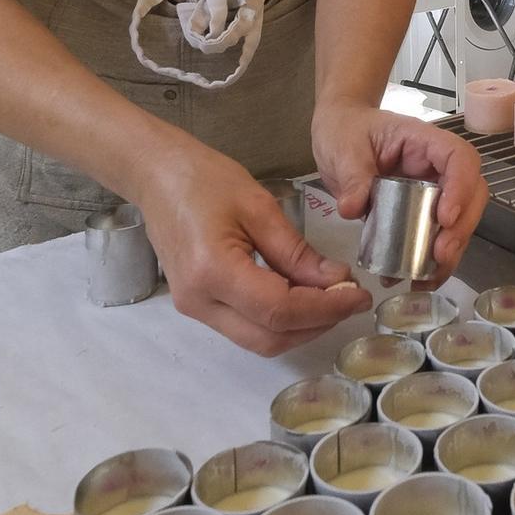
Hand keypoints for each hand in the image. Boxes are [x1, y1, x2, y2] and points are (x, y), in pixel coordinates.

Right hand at [135, 142, 370, 354]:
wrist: (156, 174)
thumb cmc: (204, 178)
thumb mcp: (259, 207)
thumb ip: (297, 251)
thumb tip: (335, 282)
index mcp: (212, 270)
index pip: (279, 310)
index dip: (325, 309)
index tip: (358, 295)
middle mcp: (199, 301)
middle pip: (268, 338)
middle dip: (317, 324)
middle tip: (350, 298)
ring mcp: (194, 308)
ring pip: (257, 340)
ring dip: (300, 326)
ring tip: (331, 296)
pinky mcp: (196, 305)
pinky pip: (244, 326)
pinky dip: (278, 319)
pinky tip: (302, 295)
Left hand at [312, 101, 488, 283]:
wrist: (338, 134)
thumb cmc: (346, 130)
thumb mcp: (343, 148)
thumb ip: (352, 175)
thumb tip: (354, 208)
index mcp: (423, 141)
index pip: (459, 156)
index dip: (461, 186)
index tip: (445, 216)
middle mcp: (435, 167)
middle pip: (471, 193)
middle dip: (462, 228)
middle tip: (440, 254)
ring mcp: (431, 191)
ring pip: (460, 221)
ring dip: (450, 251)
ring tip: (427, 277)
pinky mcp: (420, 214)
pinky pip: (436, 237)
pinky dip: (430, 262)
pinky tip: (415, 280)